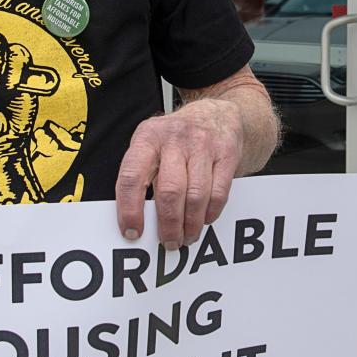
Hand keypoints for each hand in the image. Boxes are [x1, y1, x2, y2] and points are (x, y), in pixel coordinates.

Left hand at [116, 98, 244, 246]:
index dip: (130, 209)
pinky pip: (218, 193)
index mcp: (147, 137)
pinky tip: (204, 220)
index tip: (132, 232)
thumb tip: (135, 221)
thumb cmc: (177, 139)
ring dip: (190, 225)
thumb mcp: (152, 145)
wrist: (217, 113)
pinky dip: (210, 213)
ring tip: (187, 237)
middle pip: (169, 192)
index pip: (131, 177)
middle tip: (169, 243)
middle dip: (168, 225)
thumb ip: (142, 176)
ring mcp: (203, 144)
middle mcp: (174, 138)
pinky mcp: (226, 153)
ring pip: (195, 196)